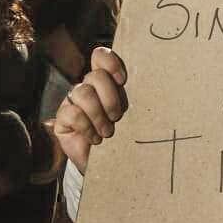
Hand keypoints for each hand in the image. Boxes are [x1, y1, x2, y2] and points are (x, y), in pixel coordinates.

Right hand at [53, 48, 127, 173]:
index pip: (100, 56)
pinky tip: (95, 139)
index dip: (110, 62)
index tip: (123, 80)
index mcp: (107, 81)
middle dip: (110, 98)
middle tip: (117, 117)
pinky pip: (72, 113)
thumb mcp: (134, 114)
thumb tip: (159, 83)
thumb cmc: (126, 136)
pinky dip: (87, 127)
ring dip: (98, 114)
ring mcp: (73, 101)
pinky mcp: (63, 119)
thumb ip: (137, 96)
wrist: (110, 165)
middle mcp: (89, 87)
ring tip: (108, 132)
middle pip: (95, 76)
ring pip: (83, 92)